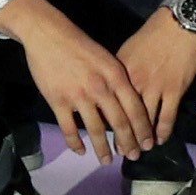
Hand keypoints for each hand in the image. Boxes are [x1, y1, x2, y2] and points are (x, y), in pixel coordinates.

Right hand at [3, 0, 155, 164]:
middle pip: (119, 123)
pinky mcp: (58, 100)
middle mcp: (100, 88)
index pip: (135, 109)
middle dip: (128, 144)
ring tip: (106, 161)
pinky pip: (69, 128)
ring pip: (95, 130)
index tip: (147, 144)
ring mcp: (78, 96)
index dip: (143, 130)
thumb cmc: (79, 44)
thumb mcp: (107, 58)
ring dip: (103, 149)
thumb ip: (118, 80)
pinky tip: (81, 151)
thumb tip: (128, 104)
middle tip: (132, 157)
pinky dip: (75, 142)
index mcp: (116, 76)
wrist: (48, 34)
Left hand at [110, 0, 195, 146]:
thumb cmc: (152, 36)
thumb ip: (118, 71)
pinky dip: (163, 131)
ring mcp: (155, 87)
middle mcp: (134, 82)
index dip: (105, 120)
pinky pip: (167, 116)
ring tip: (139, 151)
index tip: (100, 135)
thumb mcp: (127, 50)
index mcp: (119, 72)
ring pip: (145, 120)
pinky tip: (159, 141)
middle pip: (125, 116)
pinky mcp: (174, 90)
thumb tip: (110, 88)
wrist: (179, 25)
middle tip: (120, 153)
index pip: (108, 102)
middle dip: (122, 137)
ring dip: (142, 138)